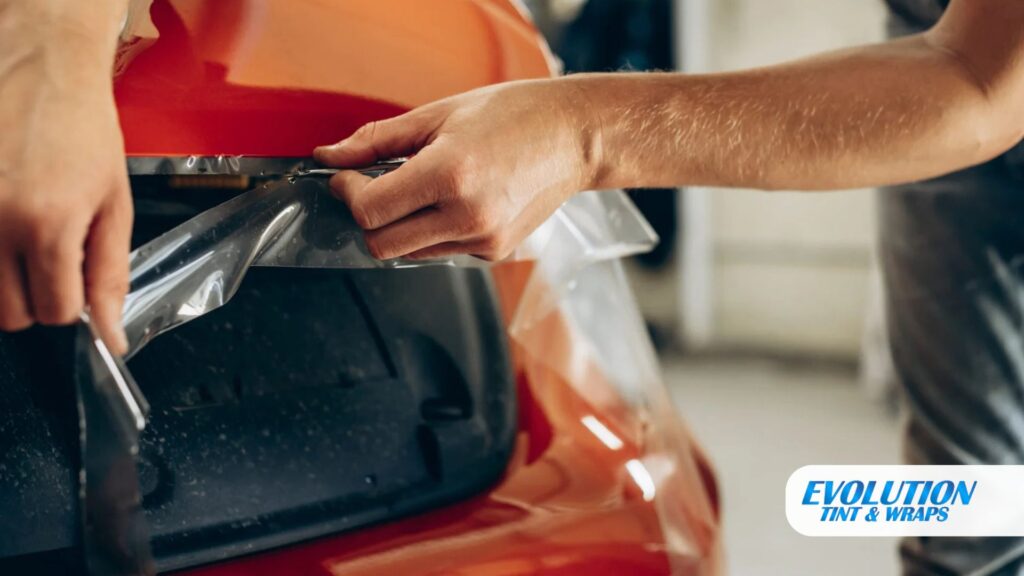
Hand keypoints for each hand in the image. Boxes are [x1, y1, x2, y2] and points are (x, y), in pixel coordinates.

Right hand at [0, 73, 131, 353]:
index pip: (54, 311)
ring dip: (5, 281)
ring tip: (26, 237)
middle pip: (9, 313)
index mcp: (48, 224)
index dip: (71, 302)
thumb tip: (111, 336)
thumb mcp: (114, 205)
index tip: (77, 278)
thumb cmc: (85, 133)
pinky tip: (5, 222)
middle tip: (51, 257)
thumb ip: (109, 274)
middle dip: (36, 297)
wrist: (45, 71)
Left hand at [314, 79, 599, 260]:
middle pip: (381, 245)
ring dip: (400, 225)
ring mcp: (483, 241)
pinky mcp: (494, 253)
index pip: (370, 210)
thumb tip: (331, 156)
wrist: (575, 137)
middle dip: (366, 218)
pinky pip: (441, 251)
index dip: (346, 193)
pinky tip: (456, 200)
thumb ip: (377, 140)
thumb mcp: (439, 115)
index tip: (346, 177)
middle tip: (372, 187)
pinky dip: (433, 230)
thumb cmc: (515, 115)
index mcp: (449, 175)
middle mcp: (467, 216)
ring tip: (424, 187)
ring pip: (408, 253)